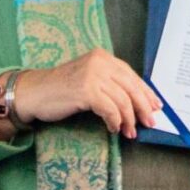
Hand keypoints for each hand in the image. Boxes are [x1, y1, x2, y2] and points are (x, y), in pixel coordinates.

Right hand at [13, 50, 161, 139]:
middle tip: (150, 123)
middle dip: (143, 107)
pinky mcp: (86, 91)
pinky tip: (114, 129)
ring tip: (130, 132)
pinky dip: (115, 121)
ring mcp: (92, 75)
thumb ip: (109, 84)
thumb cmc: (60, 90)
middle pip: (131, 87)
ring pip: (123, 100)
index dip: (145, 92)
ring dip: (129, 120)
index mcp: (102, 57)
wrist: (33, 92)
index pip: (131, 75)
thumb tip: (136, 102)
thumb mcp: (88, 79)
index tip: (155, 106)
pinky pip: (110, 110)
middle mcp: (99, 62)